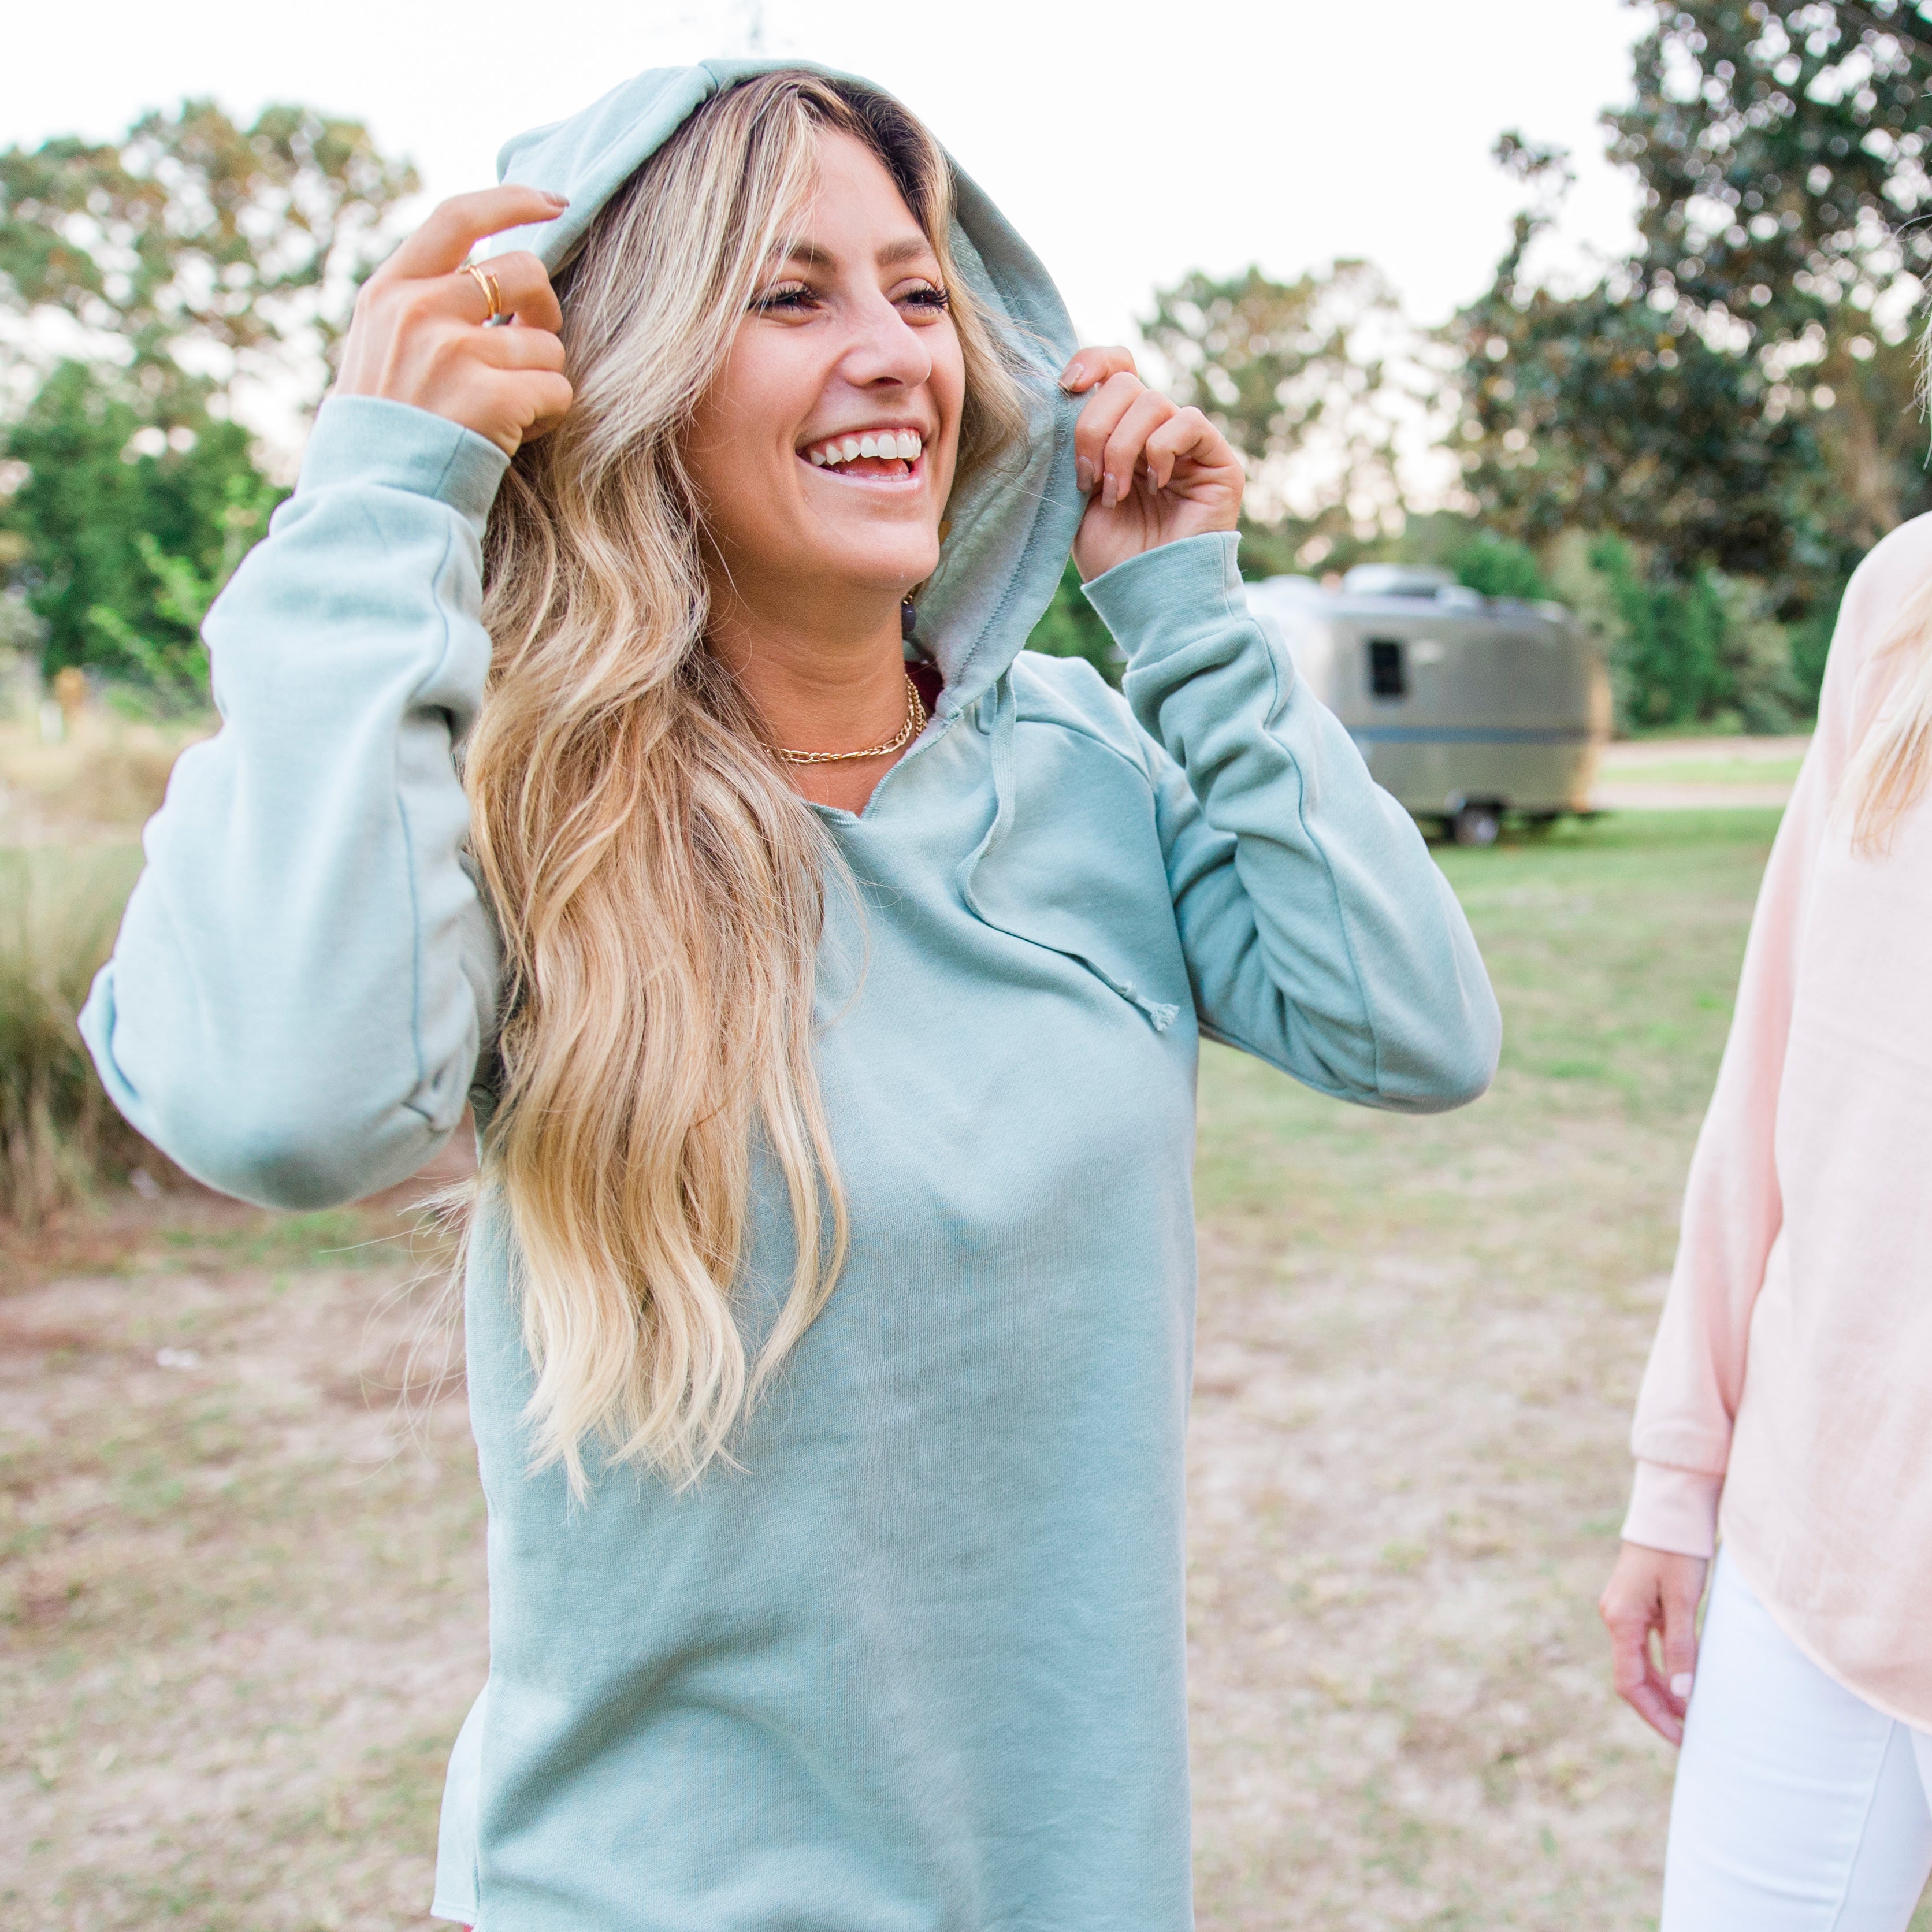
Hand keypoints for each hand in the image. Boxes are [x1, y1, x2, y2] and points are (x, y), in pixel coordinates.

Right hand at [333, 187, 574, 456]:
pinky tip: (517, 433)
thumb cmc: (383, 435)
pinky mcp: (490, 396)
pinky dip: (550, 415)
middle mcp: (420, 310)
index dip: (512, 201)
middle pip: (523, 272)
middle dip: (545, 309)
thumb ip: (420, 306)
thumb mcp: (378, 350)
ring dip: (542, 379)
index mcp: (390, 292)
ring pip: (547, 343)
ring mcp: (454, 352)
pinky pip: (557, 390)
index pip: (457, 217)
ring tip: (510, 411)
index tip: (553, 200)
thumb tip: (484, 271)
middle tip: (534, 346)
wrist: (373, 500)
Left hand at [1058, 347, 1242, 581]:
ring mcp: (1187, 444)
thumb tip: (1064, 395)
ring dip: (1121, 448)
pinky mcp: (1216, 459)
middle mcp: (1154, 430)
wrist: (1147, 597)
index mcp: (1120, 430)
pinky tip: (1155, 484)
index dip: (1092, 363)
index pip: (1114, 367)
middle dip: (1094, 427)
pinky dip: (1160, 450)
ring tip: (1115, 494)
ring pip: (1151, 401)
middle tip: (1087, 478)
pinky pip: (1186, 422)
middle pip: (1124, 383)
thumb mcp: (1075, 494)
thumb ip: (1074, 444)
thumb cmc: (1111, 555)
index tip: (1065, 386)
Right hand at [1600, 1541, 1708, 1744]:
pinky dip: (1663, 1667)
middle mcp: (1615, 1618)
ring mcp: (1623, 1611)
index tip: (1681, 1737)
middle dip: (1660, 1707)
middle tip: (1692, 1731)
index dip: (1654, 1715)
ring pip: (1639, 1663)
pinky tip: (1685, 1678)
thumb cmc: (1677, 1552)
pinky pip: (1646, 1646)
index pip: (1630, 1683)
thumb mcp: (1684, 1601)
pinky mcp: (1636, 1604)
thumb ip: (1682, 1647)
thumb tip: (1684, 1694)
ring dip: (1663, 1689)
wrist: (1669, 1512)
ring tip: (1693, 1711)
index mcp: (1621, 1620)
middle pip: (1632, 1677)